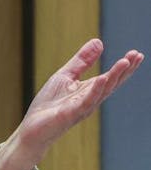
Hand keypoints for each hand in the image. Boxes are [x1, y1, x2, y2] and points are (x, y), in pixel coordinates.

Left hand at [0, 39, 143, 169]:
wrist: (32, 128)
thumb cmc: (49, 104)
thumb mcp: (65, 76)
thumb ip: (82, 61)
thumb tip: (99, 41)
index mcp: (90, 91)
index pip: (111, 78)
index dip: (124, 67)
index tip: (137, 54)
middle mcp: (90, 100)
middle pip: (111, 83)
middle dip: (124, 70)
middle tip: (137, 55)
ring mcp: (81, 108)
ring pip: (102, 91)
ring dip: (114, 76)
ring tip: (125, 62)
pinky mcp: (70, 114)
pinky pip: (85, 101)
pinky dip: (95, 90)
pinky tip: (102, 78)